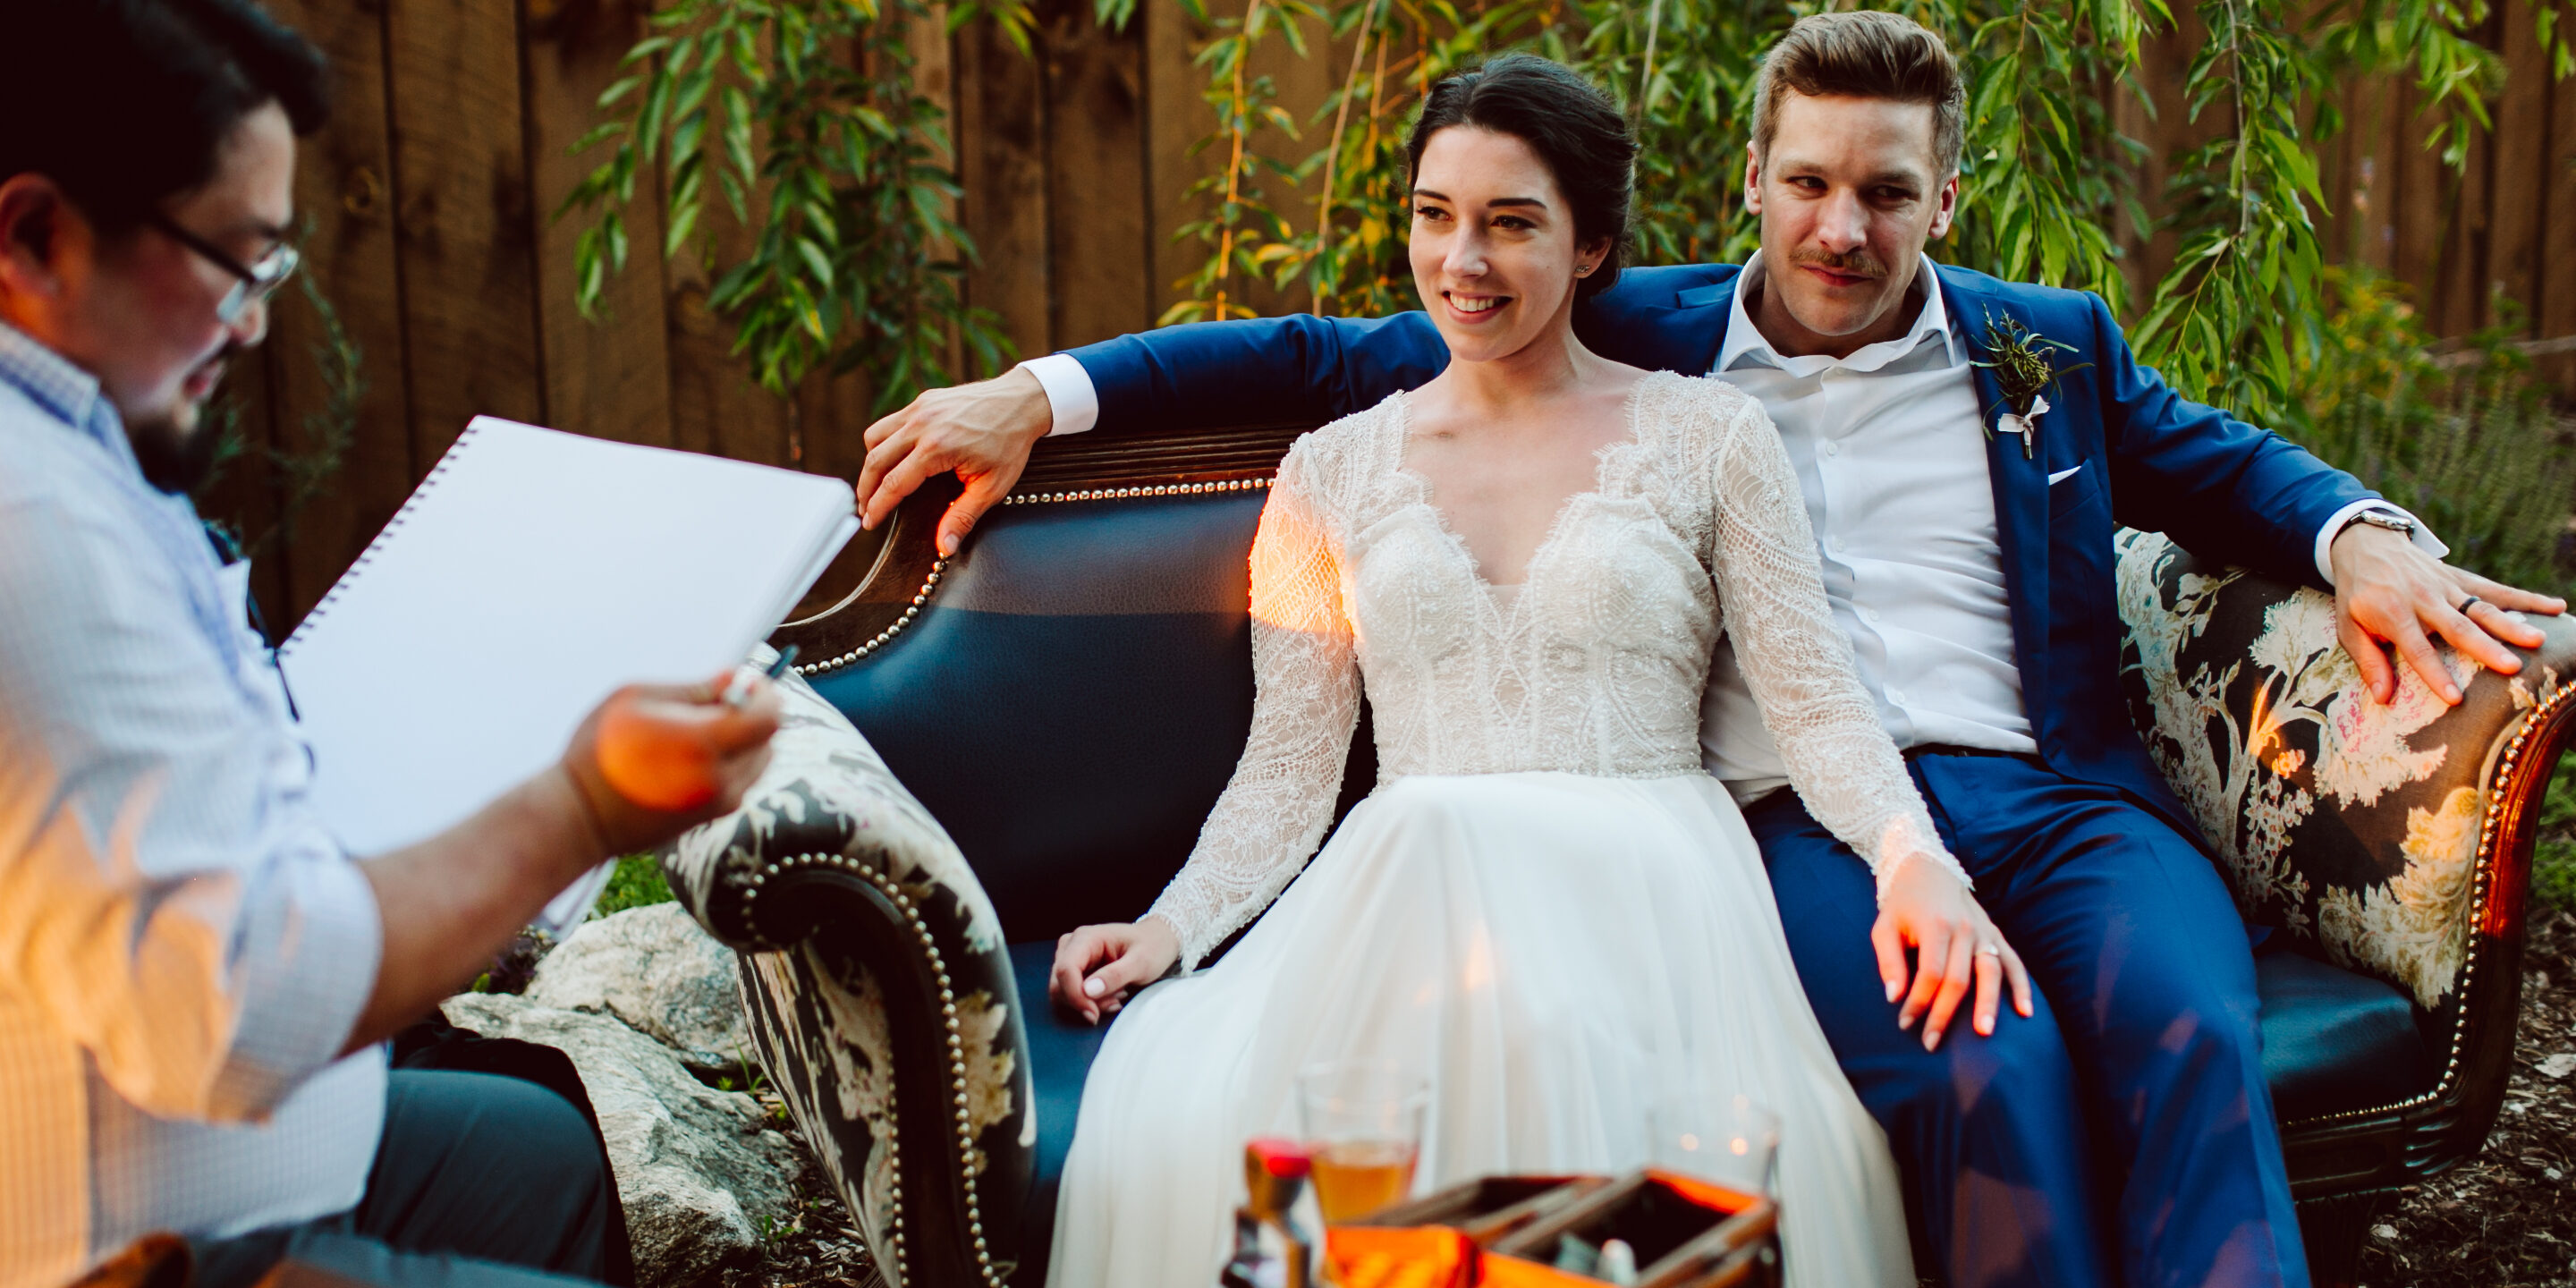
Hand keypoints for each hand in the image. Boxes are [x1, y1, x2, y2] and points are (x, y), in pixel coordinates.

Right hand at [561, 675, 780, 855]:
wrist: (579, 817)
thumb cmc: (599, 751)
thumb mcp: (637, 700)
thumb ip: (693, 689)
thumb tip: (733, 678)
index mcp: (705, 743)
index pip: (768, 717)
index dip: (766, 694)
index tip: (749, 681)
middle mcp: (722, 778)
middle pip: (768, 740)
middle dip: (755, 714)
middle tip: (724, 700)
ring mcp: (719, 803)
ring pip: (758, 762)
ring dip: (745, 739)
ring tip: (704, 727)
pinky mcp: (710, 818)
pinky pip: (741, 781)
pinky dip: (733, 762)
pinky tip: (695, 753)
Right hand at [854, 366, 1052, 556]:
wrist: (1023, 401)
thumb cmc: (1010, 444)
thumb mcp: (992, 487)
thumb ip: (963, 517)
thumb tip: (943, 548)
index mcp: (937, 448)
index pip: (894, 484)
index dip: (877, 507)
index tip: (869, 523)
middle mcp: (922, 424)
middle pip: (875, 461)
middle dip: (865, 490)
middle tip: (865, 510)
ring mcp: (920, 408)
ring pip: (875, 437)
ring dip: (870, 464)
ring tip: (874, 486)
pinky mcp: (923, 400)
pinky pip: (890, 423)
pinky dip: (883, 442)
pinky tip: (892, 459)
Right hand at [1049, 916, 1181, 1024]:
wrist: (1157, 940)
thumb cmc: (1152, 947)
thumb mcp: (1141, 962)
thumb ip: (1116, 975)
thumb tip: (1088, 991)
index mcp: (1086, 938)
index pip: (1065, 970)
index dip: (1075, 996)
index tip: (1094, 1014)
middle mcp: (1073, 945)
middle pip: (1059, 983)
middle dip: (1084, 1001)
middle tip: (1115, 1003)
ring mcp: (1072, 956)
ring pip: (1062, 991)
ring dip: (1088, 1002)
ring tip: (1117, 997)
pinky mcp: (1076, 968)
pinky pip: (1071, 992)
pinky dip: (1090, 1001)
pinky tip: (1111, 996)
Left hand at [1872, 854, 2032, 1050]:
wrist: (1928, 869)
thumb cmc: (1902, 904)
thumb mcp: (1884, 927)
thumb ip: (1889, 961)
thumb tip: (1894, 997)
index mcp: (1935, 926)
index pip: (1930, 973)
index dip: (1919, 1001)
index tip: (1906, 1023)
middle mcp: (1964, 929)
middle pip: (1959, 979)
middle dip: (1945, 1014)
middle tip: (1932, 1042)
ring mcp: (1984, 932)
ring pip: (1991, 972)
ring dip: (1988, 1004)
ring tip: (1984, 1033)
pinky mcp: (1996, 935)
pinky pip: (2014, 963)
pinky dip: (2022, 986)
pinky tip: (2025, 1011)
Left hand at [2330, 522, 2565, 705]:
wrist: (2366, 544)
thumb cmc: (2357, 594)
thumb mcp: (2348, 627)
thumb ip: (2368, 661)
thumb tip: (2382, 697)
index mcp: (2393, 613)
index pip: (2417, 649)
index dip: (2435, 674)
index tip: (2456, 698)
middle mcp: (2424, 599)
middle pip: (2458, 627)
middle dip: (2485, 647)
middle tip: (2512, 667)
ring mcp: (2446, 587)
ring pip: (2482, 607)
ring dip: (2511, 623)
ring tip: (2538, 640)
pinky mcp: (2461, 579)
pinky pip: (2495, 589)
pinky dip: (2526, 598)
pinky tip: (2555, 606)